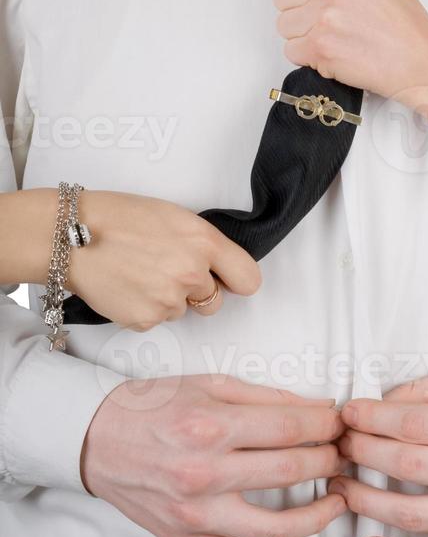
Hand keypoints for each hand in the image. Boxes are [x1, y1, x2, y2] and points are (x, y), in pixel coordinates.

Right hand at [67, 191, 260, 329]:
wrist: (70, 235)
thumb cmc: (118, 217)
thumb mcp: (174, 216)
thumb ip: (202, 243)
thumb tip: (217, 265)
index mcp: (204, 242)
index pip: (249, 279)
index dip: (236, 281)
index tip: (227, 280)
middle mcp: (192, 274)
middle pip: (214, 302)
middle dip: (197, 292)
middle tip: (166, 271)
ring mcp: (169, 301)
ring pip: (181, 311)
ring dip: (167, 298)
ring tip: (138, 273)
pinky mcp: (145, 320)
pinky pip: (155, 320)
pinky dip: (143, 308)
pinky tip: (126, 286)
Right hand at [82, 375, 347, 536]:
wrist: (99, 438)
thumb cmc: (153, 407)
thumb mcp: (210, 383)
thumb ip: (266, 397)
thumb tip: (316, 406)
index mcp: (212, 424)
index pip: (290, 426)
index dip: (325, 424)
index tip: (340, 422)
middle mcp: (204, 471)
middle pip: (290, 470)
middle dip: (329, 459)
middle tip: (344, 452)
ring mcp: (196, 513)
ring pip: (275, 527)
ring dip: (319, 514)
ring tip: (338, 498)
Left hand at [273, 0, 427, 101]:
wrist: (420, 58)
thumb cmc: (402, 20)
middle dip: (300, 11)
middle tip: (329, 21)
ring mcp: (323, 15)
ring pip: (283, 25)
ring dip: (303, 35)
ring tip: (334, 37)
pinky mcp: (319, 46)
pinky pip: (291, 51)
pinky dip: (308, 57)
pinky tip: (334, 53)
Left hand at [328, 364, 427, 536]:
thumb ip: (427, 389)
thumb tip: (380, 404)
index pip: (414, 424)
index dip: (371, 419)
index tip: (348, 414)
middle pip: (408, 466)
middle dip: (361, 452)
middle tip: (339, 443)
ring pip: (413, 515)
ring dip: (366, 501)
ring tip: (340, 484)